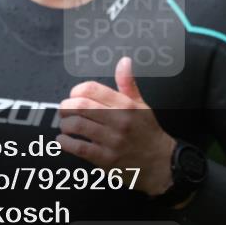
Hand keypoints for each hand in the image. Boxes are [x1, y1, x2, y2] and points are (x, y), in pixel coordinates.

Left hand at [56, 56, 175, 195]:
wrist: (161, 162)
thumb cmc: (148, 132)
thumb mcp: (141, 105)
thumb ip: (128, 84)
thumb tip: (124, 62)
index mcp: (126, 105)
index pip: (92, 89)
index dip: (76, 90)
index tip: (73, 95)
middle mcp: (119, 121)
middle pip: (81, 106)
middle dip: (66, 106)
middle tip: (64, 110)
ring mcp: (112, 141)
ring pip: (77, 126)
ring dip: (65, 124)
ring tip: (66, 125)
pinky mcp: (106, 159)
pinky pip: (79, 148)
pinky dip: (65, 142)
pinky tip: (64, 140)